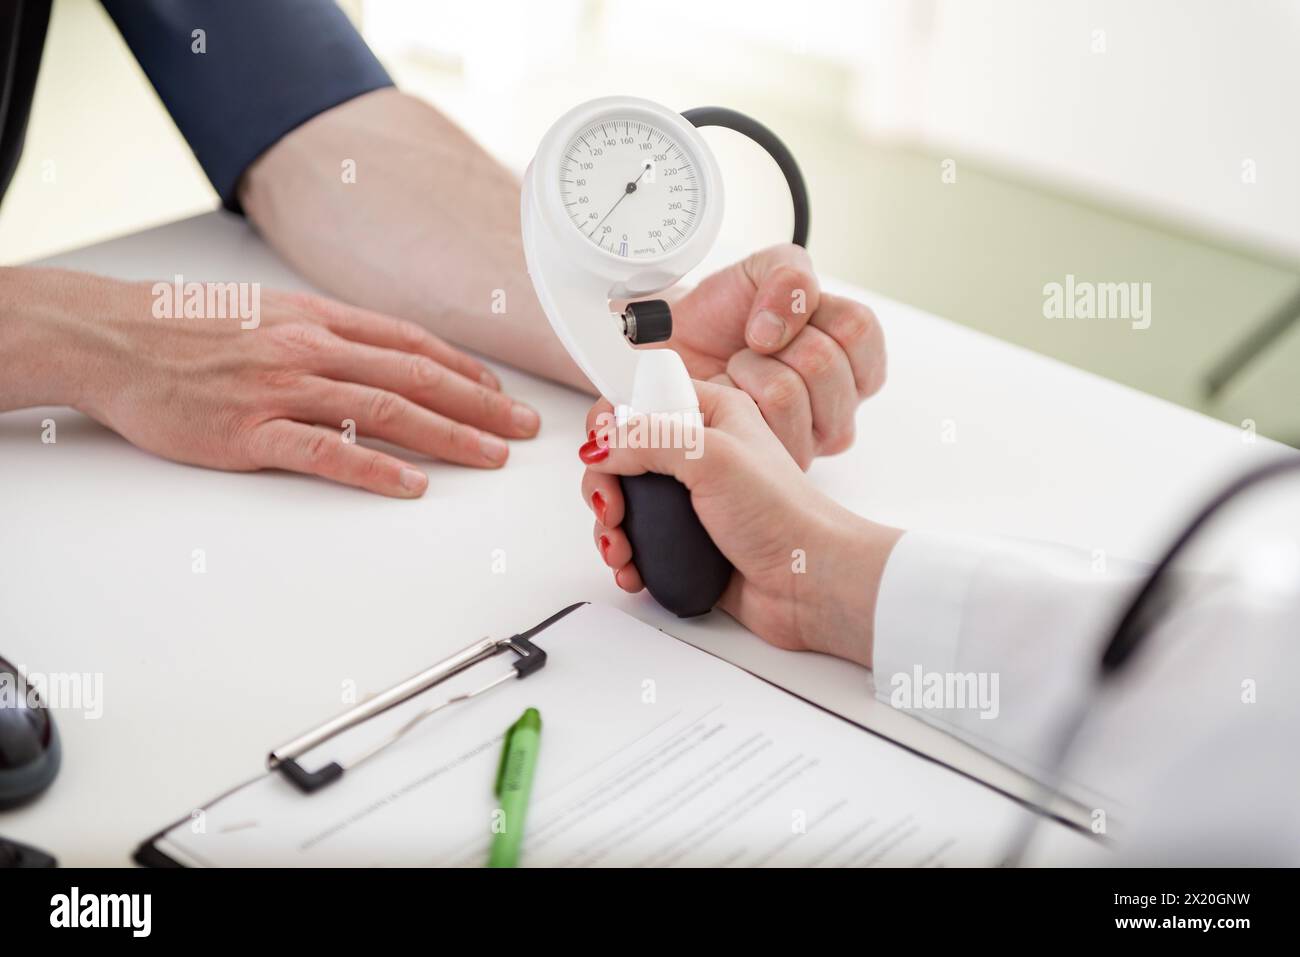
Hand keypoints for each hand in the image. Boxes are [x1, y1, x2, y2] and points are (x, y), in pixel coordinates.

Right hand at [3, 268, 540, 496]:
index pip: (411, 344)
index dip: (466, 370)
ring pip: (384, 411)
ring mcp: (280, 390)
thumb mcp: (268, 313)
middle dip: (479, 405)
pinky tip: (412, 484)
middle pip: (414, 377)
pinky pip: (324, 452)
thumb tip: (384, 354)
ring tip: (490, 456)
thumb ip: (328, 334)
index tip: (501, 393)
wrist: (113, 338)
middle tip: (522, 429)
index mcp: (317, 319)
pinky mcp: (249, 433)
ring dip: (447, 436)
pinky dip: (374, 468)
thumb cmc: (188, 328)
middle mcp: (309, 349)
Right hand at [579, 382, 901, 664]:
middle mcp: (699, 454)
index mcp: (711, 415)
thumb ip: (649, 439)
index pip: (642, 399)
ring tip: (620, 548)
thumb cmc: (784, 515)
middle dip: (604, 485)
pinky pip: (638, 541)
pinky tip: (631, 568)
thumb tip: (600, 444)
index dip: (612, 422)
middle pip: (621, 456)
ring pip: (624, 502)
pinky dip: (625, 556)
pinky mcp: (686, 540)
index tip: (600, 450)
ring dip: (609, 527)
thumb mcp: (713, 457)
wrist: (810, 583)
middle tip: (612, 509)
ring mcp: (691, 499)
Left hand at [666, 244, 885, 467]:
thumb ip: (791, 276)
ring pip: (788, 394)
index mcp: (854, 357)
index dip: (810, 311)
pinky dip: (731, 397)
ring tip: (738, 370)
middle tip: (754, 345)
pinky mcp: (778, 460)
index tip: (778, 313)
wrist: (676, 341)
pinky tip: (728, 397)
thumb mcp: (765, 270)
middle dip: (774, 343)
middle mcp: (842, 402)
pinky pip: (757, 422)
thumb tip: (782, 325)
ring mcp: (813, 437)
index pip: (859, 328)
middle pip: (824, 364)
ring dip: (749, 370)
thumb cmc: (726, 314)